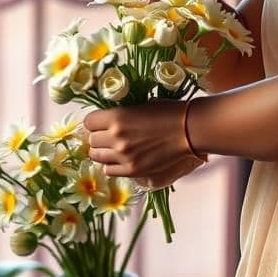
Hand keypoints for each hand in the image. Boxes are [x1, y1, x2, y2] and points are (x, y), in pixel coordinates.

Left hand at [83, 104, 202, 186]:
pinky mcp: (132, 170)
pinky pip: (109, 170)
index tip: (100, 124)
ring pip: (97, 156)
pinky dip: (113, 165)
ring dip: (104, 152)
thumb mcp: (140, 106)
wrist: (188, 130)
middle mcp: (116, 137)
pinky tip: (122, 159)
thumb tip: (107, 121)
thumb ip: (121, 115)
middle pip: (91, 140)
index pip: (88, 122)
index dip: (94, 123)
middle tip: (109, 137)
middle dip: (99, 138)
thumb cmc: (168, 113)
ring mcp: (123, 155)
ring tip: (115, 149)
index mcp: (117, 116)